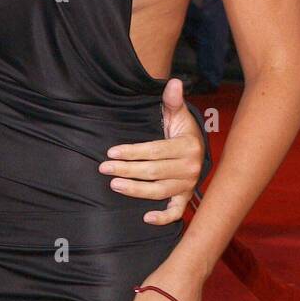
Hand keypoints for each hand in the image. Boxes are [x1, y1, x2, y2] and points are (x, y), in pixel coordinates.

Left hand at [99, 77, 205, 225]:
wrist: (196, 148)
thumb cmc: (180, 130)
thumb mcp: (177, 114)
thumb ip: (172, 100)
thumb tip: (174, 82)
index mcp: (187, 145)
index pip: (154, 151)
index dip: (132, 152)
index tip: (111, 152)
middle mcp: (190, 167)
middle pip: (153, 172)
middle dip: (126, 170)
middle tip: (104, 169)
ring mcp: (188, 184)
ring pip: (159, 191)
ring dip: (136, 190)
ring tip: (114, 185)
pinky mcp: (185, 197)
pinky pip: (176, 211)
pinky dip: (163, 218)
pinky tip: (146, 218)